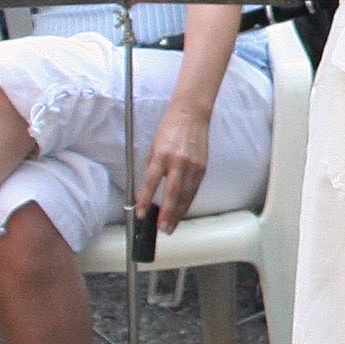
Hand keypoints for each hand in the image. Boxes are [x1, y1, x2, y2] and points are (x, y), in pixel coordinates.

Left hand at [143, 102, 212, 228]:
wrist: (191, 114)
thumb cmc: (170, 128)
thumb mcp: (154, 146)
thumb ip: (153, 167)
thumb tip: (149, 189)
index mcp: (162, 155)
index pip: (152, 182)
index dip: (145, 200)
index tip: (142, 214)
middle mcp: (179, 162)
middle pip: (173, 193)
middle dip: (167, 213)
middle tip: (162, 228)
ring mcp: (193, 166)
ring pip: (186, 195)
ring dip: (178, 212)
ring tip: (171, 226)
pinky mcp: (203, 167)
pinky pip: (194, 189)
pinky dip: (188, 202)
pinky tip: (182, 211)